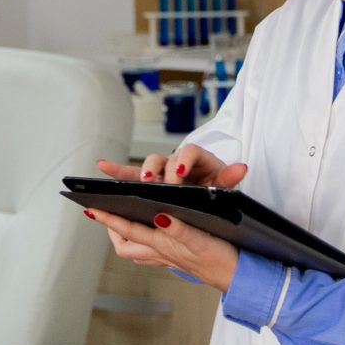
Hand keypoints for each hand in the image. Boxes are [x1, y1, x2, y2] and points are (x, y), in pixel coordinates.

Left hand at [81, 205, 239, 291]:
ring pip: (136, 250)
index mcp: (164, 245)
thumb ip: (180, 229)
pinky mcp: (178, 259)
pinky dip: (143, 242)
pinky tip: (148, 233)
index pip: (128, 230)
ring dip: (124, 236)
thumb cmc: (222, 258)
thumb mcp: (202, 240)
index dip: (108, 219)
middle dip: (111, 230)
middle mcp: (162, 253)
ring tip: (120, 220)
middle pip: (125, 245)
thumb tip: (158, 216)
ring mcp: (168, 258)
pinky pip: (150, 253)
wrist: (238, 277)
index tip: (92, 209)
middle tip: (105, 214)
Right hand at [95, 148, 249, 187]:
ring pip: (146, 167)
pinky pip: (130, 174)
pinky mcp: (149, 179)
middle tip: (156, 182)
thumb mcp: (225, 184)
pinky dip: (116, 170)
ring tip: (137, 182)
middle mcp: (176, 160)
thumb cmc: (216, 187)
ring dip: (137, 173)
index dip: (183, 161)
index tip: (180, 174)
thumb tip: (242, 168)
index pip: (188, 153)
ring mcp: (161, 170)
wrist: (210, 191)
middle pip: (163, 159)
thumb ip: (230, 178)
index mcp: (196, 158)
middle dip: (158, 170)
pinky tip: (102, 166)